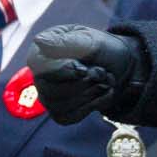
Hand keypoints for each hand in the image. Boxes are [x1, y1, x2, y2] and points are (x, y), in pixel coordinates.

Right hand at [29, 24, 143, 124]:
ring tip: (104, 80)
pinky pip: (71, 116)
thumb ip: (67, 42)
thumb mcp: (89, 40)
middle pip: (50, 90)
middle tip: (101, 72)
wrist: (117, 65)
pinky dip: (93, 105)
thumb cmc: (100, 48)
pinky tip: (103, 92)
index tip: (84, 70)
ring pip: (61, 105)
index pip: (40, 66)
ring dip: (90, 94)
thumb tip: (39, 40)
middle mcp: (40, 75)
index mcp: (41, 51)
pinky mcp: (59, 112)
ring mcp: (47, 96)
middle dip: (82, 84)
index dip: (64, 71)